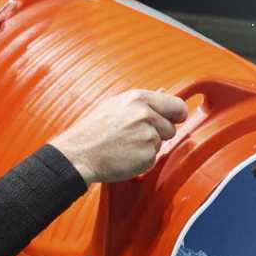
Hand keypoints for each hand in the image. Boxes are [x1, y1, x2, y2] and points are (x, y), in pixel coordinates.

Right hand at [50, 90, 187, 185]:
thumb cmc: (92, 131)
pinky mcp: (147, 155)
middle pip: (170, 128)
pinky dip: (142, 160)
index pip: (176, 105)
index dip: (177, 114)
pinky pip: (152, 159)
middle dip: (159, 133)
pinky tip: (125, 156)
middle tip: (136, 136)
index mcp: (138, 99)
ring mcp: (148, 136)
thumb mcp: (115, 105)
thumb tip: (162, 95)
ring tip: (125, 145)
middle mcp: (146, 115)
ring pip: (160, 144)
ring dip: (147, 147)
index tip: (176, 119)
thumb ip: (141, 102)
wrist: (78, 154)